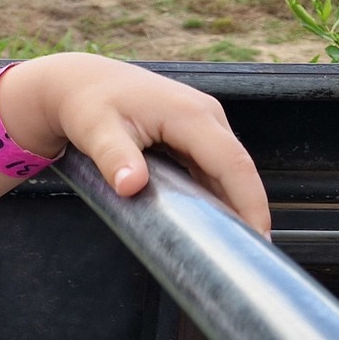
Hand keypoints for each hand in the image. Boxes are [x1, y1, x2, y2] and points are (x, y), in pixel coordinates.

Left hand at [10, 53, 269, 234]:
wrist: (80, 83)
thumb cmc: (87, 105)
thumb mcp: (95, 131)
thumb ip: (114, 158)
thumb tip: (131, 186)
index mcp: (189, 113)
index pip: (232, 163)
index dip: (249, 201)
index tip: (258, 238)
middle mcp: (205, 114)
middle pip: (239, 167)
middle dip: (249, 209)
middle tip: (251, 256)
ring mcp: (203, 121)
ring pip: (230, 169)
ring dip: (236, 204)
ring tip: (238, 246)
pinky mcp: (195, 131)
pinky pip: (215, 166)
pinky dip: (220, 193)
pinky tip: (218, 221)